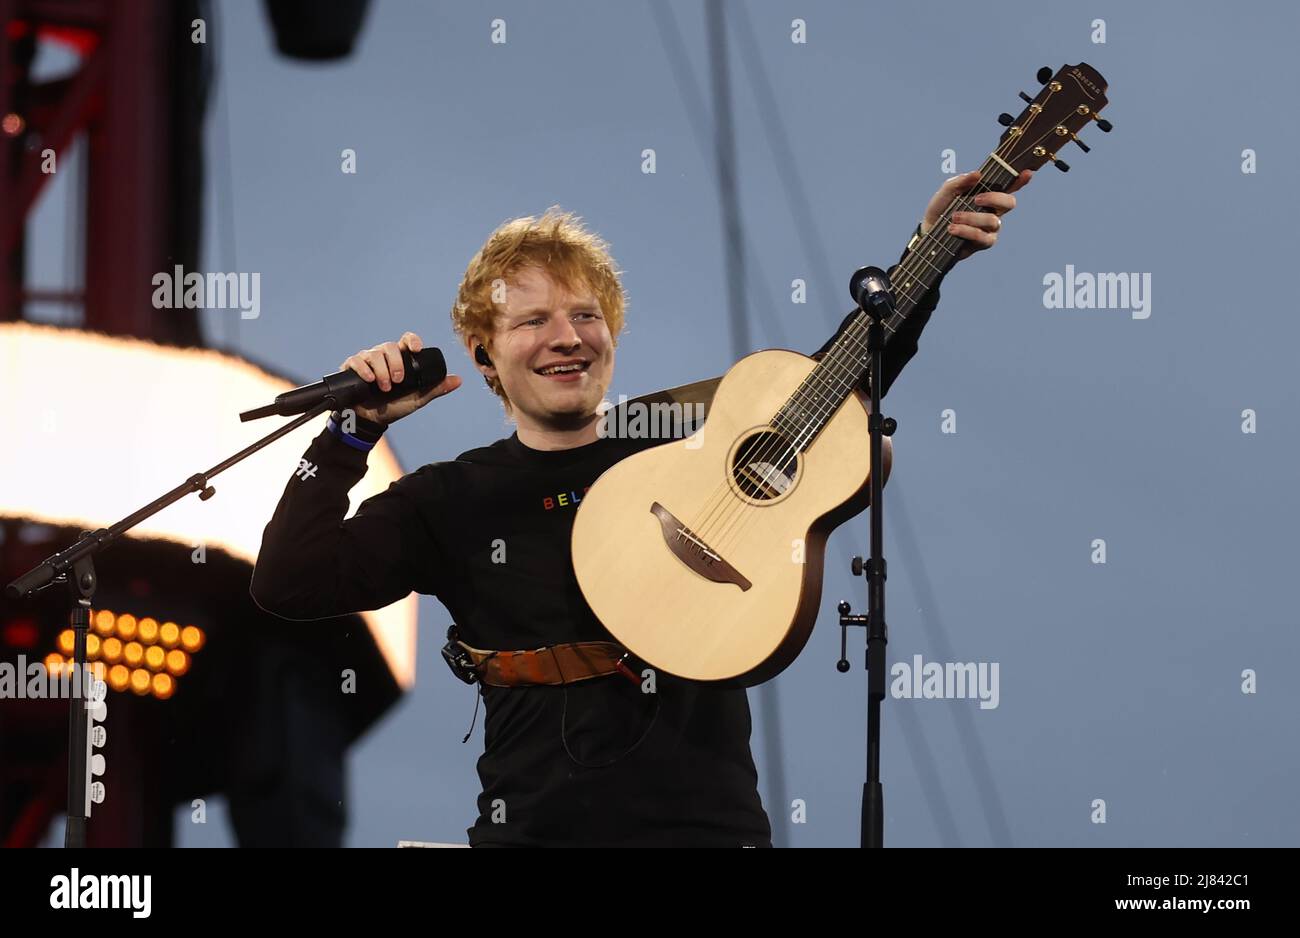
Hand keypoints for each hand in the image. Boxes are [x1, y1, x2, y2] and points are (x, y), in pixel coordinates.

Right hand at [339, 332, 461, 424]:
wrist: (370, 421)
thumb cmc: (394, 407)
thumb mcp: (418, 398)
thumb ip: (436, 388)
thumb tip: (458, 380)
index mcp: (399, 358)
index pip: (406, 340)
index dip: (412, 340)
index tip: (416, 349)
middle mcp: (383, 356)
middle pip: (389, 346)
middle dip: (396, 363)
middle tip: (398, 381)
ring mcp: (367, 360)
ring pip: (374, 354)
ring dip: (382, 371)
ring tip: (385, 387)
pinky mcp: (351, 367)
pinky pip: (357, 361)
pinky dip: (364, 370)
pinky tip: (369, 380)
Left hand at [921, 168, 1032, 260]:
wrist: (928, 230)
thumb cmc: (941, 208)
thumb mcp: (947, 191)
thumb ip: (960, 181)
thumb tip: (977, 174)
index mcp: (989, 194)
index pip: (1009, 186)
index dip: (1021, 180)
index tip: (1027, 173)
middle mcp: (994, 210)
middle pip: (1010, 203)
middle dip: (995, 198)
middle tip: (976, 199)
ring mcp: (991, 228)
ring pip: (993, 221)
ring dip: (972, 218)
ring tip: (953, 217)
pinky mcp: (983, 243)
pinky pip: (983, 237)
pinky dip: (966, 231)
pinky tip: (952, 229)